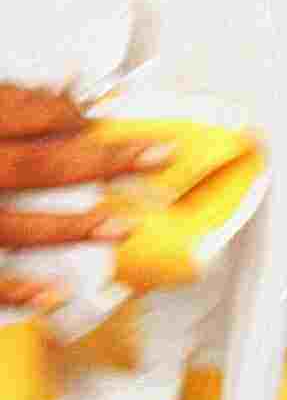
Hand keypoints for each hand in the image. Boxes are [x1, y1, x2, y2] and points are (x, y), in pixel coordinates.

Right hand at [0, 83, 156, 305]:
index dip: (63, 116)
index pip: (15, 112)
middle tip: (157, 156)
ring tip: (120, 226)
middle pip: (25, 165)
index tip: (101, 119)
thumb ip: (1, 102)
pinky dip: (7, 290)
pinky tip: (52, 297)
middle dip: (94, 161)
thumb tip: (61, 102)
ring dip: (64, 227)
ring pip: (2, 226)